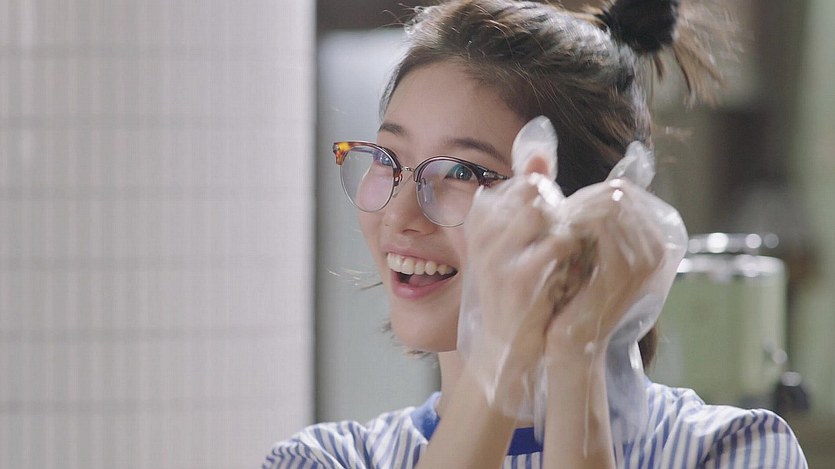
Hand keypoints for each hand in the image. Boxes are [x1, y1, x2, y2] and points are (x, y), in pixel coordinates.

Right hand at [460, 165, 579, 411]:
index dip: (548, 198)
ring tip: (575, 248)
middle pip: (533, 193)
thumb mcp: (508, 243)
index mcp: (478, 223)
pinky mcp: (521, 279)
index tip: (557, 223)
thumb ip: (523, 198)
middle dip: (561, 209)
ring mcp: (499, 257)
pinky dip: (576, 248)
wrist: (505, 349)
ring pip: (545, 212)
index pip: (520, 184)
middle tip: (572, 232)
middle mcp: (483, 235)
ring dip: (570, 225)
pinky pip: (559, 243)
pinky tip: (578, 264)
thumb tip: (539, 152)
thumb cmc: (513, 292)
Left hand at [545, 178, 667, 355]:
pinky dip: (576, 224)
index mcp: (659, 240)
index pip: (624, 191)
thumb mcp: (594, 254)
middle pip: (619, 193)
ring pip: (611, 205)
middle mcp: (661, 247)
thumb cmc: (578, 296)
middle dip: (582, 198)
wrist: (576, 343)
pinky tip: (557, 235)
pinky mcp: (626, 271)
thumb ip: (600, 222)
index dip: (589, 193)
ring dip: (577, 209)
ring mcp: (647, 259)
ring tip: (554, 223)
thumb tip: (586, 188)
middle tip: (555, 213)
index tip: (563, 208)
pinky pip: (602, 226)